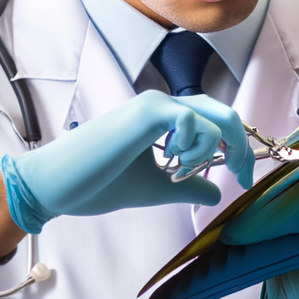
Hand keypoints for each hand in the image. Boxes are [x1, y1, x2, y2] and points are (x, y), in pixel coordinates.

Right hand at [0, 90, 254, 232]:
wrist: (56, 186)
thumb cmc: (96, 183)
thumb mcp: (154, 188)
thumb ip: (186, 186)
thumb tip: (216, 193)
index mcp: (163, 118)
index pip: (216, 120)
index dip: (238, 147)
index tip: (243, 177)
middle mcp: (161, 104)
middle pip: (225, 113)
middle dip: (241, 147)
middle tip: (241, 176)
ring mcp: (153, 105)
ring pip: (215, 115)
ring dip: (212, 151)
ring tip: (182, 172)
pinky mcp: (145, 113)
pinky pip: (192, 120)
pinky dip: (195, 146)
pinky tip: (173, 164)